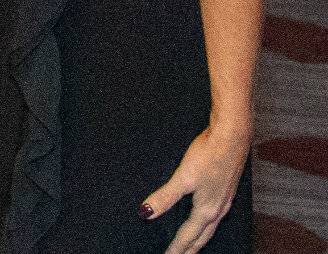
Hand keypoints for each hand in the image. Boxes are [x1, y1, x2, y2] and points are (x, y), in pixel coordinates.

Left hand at [142, 125, 248, 253]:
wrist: (232, 137)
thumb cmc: (210, 155)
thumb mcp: (183, 177)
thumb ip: (165, 197)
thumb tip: (146, 213)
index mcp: (207, 210)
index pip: (188, 236)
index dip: (177, 249)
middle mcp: (218, 210)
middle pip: (202, 237)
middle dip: (190, 249)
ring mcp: (224, 201)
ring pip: (210, 228)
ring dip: (199, 239)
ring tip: (191, 246)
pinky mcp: (225, 191)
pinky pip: (215, 217)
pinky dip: (206, 226)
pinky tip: (203, 220)